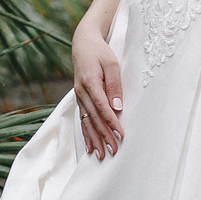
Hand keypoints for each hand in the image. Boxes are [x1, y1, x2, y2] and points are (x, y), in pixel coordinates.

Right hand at [70, 20, 124, 160]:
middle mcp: (82, 92)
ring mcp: (79, 97)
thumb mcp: (112, 64)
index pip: (102, 107)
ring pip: (86, 122)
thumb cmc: (100, 52)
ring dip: (94, 139)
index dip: (111, 123)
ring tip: (100, 156)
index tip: (121, 135)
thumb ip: (115, 85)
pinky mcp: (80, 99)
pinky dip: (86, 134)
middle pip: (94, 118)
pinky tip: (89, 146)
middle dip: (104, 136)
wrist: (83, 44)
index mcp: (90, 83)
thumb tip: (117, 107)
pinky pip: (82, 119)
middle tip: (113, 151)